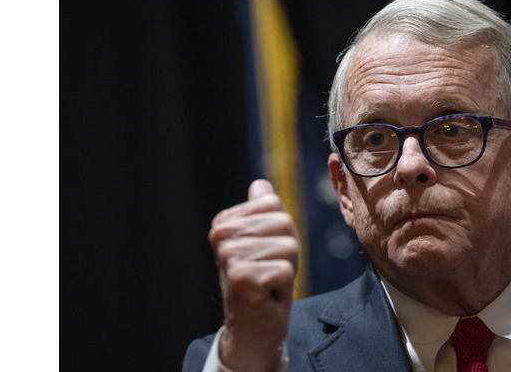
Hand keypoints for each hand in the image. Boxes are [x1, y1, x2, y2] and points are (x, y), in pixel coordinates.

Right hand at [209, 179, 298, 371]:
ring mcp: (229, 256)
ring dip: (286, 268)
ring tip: (268, 281)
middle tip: (270, 270)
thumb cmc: (263, 281)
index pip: (274, 204)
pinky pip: (286, 269)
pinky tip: (267, 294)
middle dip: (287, 250)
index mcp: (224, 222)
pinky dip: (284, 285)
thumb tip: (260, 184)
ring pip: (289, 246)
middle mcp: (221, 236)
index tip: (267, 252)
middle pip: (284, 223)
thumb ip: (264, 212)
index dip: (281, 231)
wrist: (253, 326)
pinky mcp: (242, 278)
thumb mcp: (267, 241)